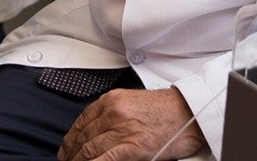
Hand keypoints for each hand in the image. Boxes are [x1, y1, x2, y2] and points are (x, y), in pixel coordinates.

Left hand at [57, 88, 204, 160]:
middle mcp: (114, 113)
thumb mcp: (133, 102)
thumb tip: (96, 131)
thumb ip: (112, 113)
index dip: (70, 139)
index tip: (66, 148)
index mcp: (112, 100)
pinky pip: (104, 159)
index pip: (81, 121)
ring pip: (89, 149)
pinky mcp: (133, 147)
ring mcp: (122, 130)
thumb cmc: (167, 109)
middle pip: (83, 137)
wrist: (190, 112)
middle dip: (72, 153)